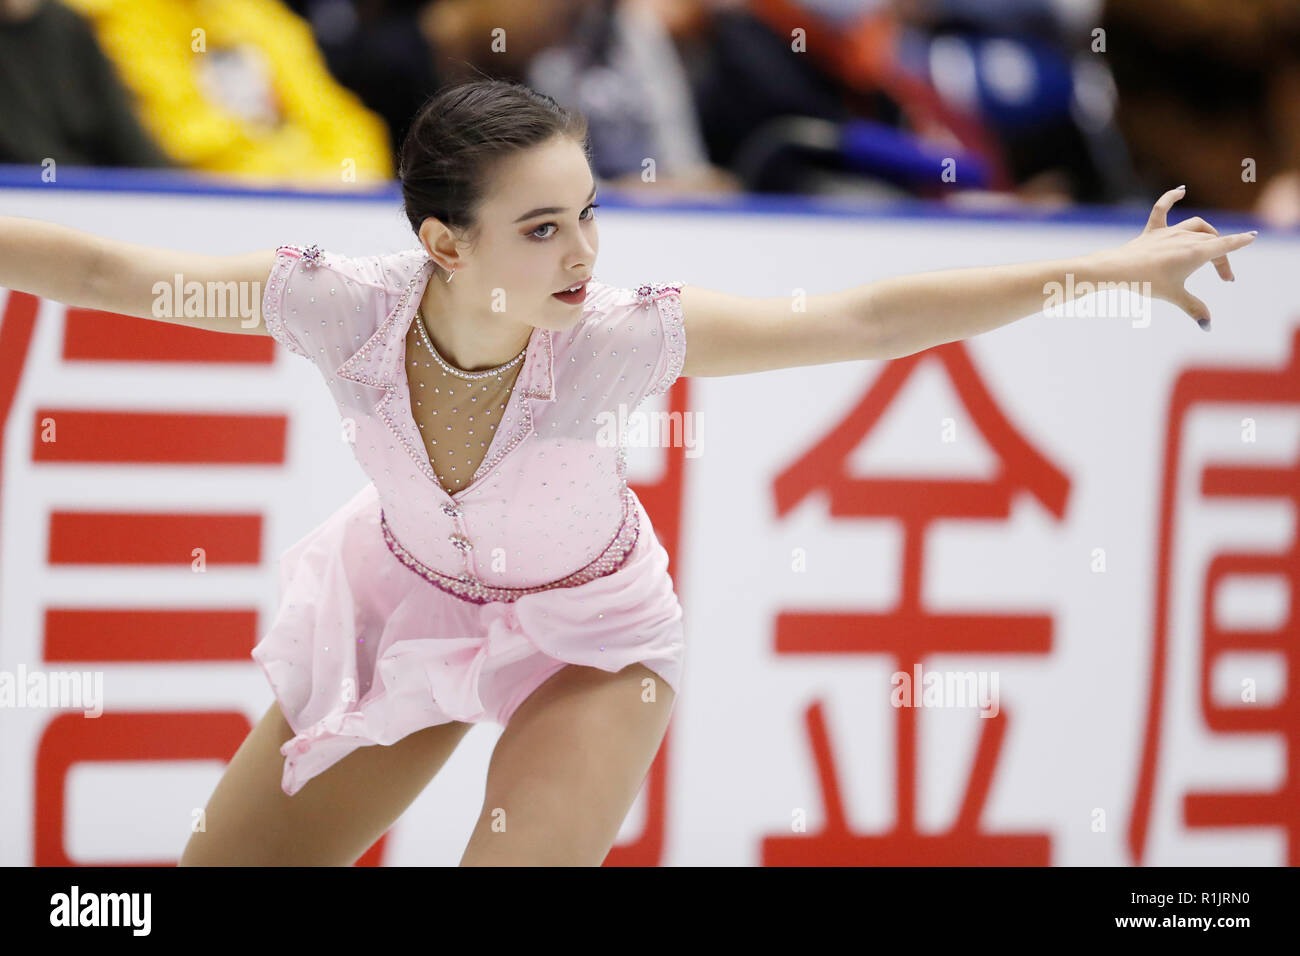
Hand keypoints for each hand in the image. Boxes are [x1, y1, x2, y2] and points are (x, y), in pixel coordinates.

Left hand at [1107, 187, 1256, 328]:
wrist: (1118, 271)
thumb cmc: (1147, 283)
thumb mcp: (1175, 296)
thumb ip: (1194, 308)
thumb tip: (1208, 326)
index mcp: (1196, 253)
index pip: (1225, 245)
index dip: (1240, 242)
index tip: (1252, 237)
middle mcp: (1185, 238)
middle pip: (1212, 243)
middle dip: (1222, 258)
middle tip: (1224, 277)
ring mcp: (1169, 233)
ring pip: (1197, 227)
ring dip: (1208, 235)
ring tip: (1213, 247)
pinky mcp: (1152, 231)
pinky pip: (1162, 209)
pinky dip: (1171, 197)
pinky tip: (1181, 191)